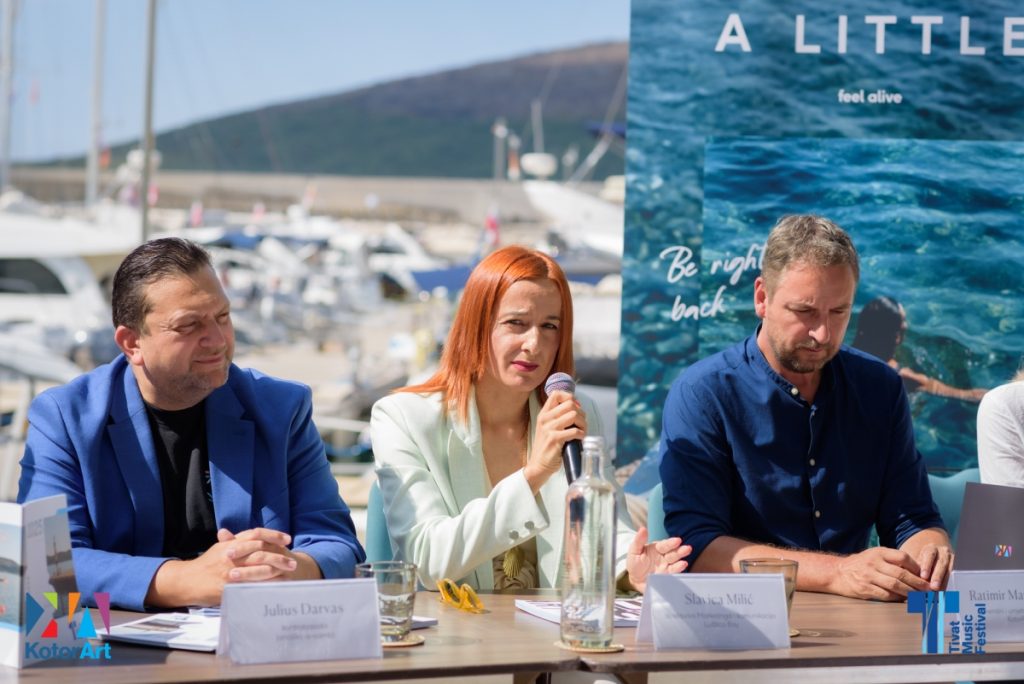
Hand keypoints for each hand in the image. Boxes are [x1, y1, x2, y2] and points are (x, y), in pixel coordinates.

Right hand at [146, 527, 300, 606]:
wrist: (185, 581)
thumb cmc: (205, 565)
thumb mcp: (219, 549)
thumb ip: (235, 542)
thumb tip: (251, 535)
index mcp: (230, 544)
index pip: (256, 534)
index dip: (273, 535)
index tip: (287, 539)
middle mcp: (230, 555)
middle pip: (260, 551)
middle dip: (279, 556)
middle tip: (293, 562)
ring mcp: (228, 571)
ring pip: (257, 567)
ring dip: (275, 570)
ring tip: (289, 574)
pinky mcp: (226, 586)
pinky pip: (248, 585)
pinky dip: (262, 585)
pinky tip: (274, 587)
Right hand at [524, 390, 586, 489]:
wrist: (538, 466)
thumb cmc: (547, 447)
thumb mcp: (548, 428)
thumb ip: (558, 417)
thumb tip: (577, 408)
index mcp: (543, 414)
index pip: (556, 394)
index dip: (570, 397)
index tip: (576, 408)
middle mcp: (545, 419)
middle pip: (569, 404)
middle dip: (581, 413)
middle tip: (582, 424)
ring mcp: (549, 429)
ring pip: (573, 415)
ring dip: (583, 423)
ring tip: (582, 431)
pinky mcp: (554, 439)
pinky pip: (574, 431)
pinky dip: (581, 434)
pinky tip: (580, 439)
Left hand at [625, 526, 690, 593]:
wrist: (635, 580)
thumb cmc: (635, 563)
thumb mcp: (634, 551)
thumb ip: (639, 540)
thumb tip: (643, 528)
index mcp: (656, 548)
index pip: (664, 545)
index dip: (671, 543)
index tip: (677, 540)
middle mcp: (663, 556)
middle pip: (673, 552)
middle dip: (680, 550)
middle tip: (687, 548)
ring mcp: (666, 566)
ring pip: (675, 560)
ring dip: (681, 557)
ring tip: (687, 554)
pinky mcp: (667, 575)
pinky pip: (673, 571)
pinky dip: (679, 568)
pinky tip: (683, 564)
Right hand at [831, 547, 931, 600]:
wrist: (837, 572)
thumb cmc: (861, 564)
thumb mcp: (874, 556)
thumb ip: (892, 560)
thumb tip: (916, 572)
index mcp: (878, 552)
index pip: (902, 557)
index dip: (916, 567)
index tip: (926, 575)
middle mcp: (873, 563)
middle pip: (901, 573)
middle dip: (918, 583)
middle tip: (929, 590)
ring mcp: (868, 576)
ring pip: (895, 585)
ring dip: (910, 593)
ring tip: (921, 598)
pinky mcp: (865, 588)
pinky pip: (885, 595)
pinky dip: (897, 598)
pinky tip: (904, 600)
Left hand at [914, 542, 953, 589]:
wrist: (934, 555)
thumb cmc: (921, 561)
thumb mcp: (916, 560)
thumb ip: (913, 568)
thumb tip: (908, 580)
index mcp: (930, 549)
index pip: (929, 555)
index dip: (926, 566)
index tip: (923, 577)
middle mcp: (943, 552)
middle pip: (941, 564)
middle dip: (937, 576)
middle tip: (933, 587)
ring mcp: (951, 559)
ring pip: (949, 570)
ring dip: (944, 582)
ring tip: (940, 592)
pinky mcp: (957, 567)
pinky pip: (954, 576)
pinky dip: (949, 584)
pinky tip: (945, 592)